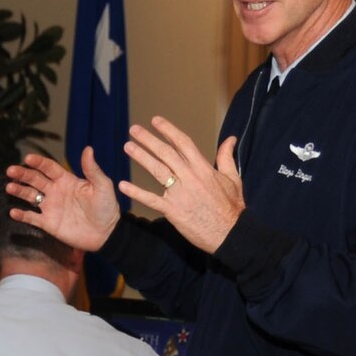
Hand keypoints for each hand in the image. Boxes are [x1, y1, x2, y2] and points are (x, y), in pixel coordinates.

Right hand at [4, 148, 120, 251]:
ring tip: (9, 187)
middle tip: (11, 170)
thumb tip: (88, 149)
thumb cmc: (107, 207)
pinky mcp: (48, 223)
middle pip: (35, 180)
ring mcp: (50, 207)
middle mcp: (55, 191)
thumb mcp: (102, 186)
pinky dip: (22, 215)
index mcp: (66, 180)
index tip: (28, 158)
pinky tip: (13, 212)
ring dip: (18, 191)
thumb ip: (92, 169)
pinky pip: (32, 218)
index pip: (49, 168)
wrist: (107, 233)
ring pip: (30, 196)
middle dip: (23, 174)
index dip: (38, 162)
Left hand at [120, 117, 244, 253]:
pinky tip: (123, 185)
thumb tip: (230, 138)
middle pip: (166, 153)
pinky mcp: (173, 211)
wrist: (231, 234)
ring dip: (141, 157)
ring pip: (157, 170)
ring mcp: (180, 194)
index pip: (183, 143)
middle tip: (134, 130)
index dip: (168, 130)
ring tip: (127, 146)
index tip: (156, 121)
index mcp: (204, 168)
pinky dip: (136, 192)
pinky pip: (151, 200)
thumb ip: (227, 157)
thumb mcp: (233, 179)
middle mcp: (190, 177)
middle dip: (149, 140)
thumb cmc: (232, 208)